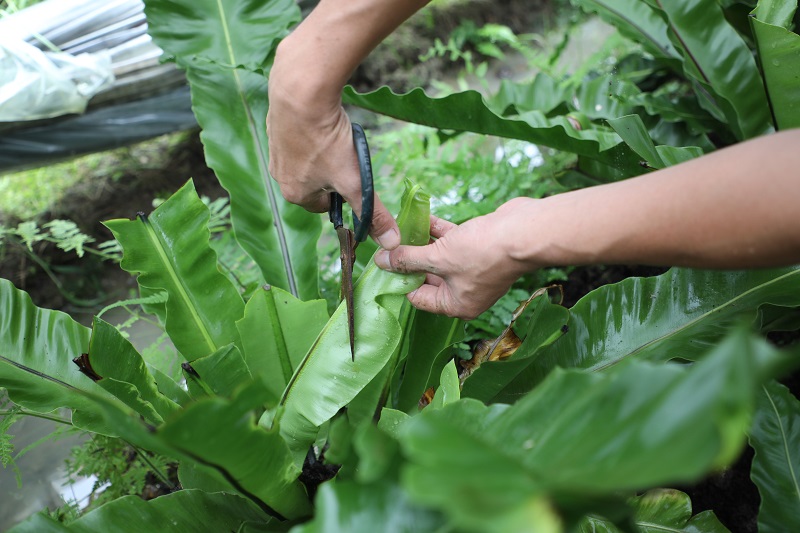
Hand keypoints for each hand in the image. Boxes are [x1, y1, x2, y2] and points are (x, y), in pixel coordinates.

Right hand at [266, 43, 400, 249]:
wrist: (301, 92)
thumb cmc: (326, 140)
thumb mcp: (355, 181)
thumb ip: (371, 212)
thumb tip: (390, 242)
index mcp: (294, 194)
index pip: (324, 206)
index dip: (343, 192)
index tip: (352, 175)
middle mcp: (278, 176)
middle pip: (315, 182)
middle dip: (332, 171)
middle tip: (344, 153)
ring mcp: (274, 151)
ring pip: (307, 159)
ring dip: (323, 151)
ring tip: (333, 135)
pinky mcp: (274, 127)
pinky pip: (298, 137)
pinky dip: (310, 132)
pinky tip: (320, 120)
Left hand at [374, 200, 533, 318]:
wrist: (524, 232)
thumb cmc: (483, 253)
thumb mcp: (438, 258)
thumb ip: (407, 259)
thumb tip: (381, 261)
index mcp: (456, 305)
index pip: (418, 297)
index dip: (400, 280)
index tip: (383, 263)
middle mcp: (465, 291)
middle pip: (428, 276)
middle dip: (409, 259)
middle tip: (388, 244)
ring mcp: (473, 268)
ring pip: (439, 257)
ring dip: (422, 242)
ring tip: (400, 229)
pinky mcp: (479, 247)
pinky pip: (452, 242)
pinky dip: (438, 231)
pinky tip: (422, 217)